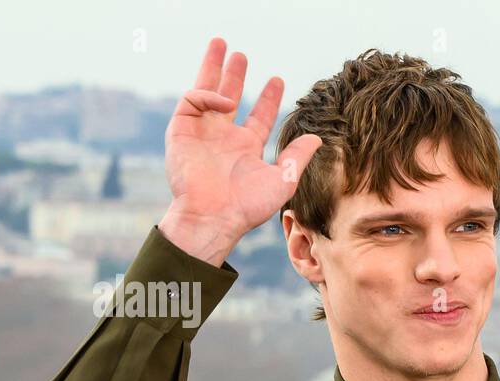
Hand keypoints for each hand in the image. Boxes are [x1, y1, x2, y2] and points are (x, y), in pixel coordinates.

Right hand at [158, 37, 321, 265]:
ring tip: (221, 44)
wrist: (214, 216)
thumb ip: (296, 156)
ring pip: (206, 91)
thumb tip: (317, 138)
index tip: (278, 80)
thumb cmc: (248, 206)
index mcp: (246, 149)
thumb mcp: (282, 179)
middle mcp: (224, 138)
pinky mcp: (181, 130)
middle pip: (229, 97)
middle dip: (235, 75)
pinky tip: (225, 98)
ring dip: (213, 68)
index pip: (258, 117)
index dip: (268, 98)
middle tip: (241, 54)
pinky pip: (193, 100)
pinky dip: (208, 93)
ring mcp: (202, 132)